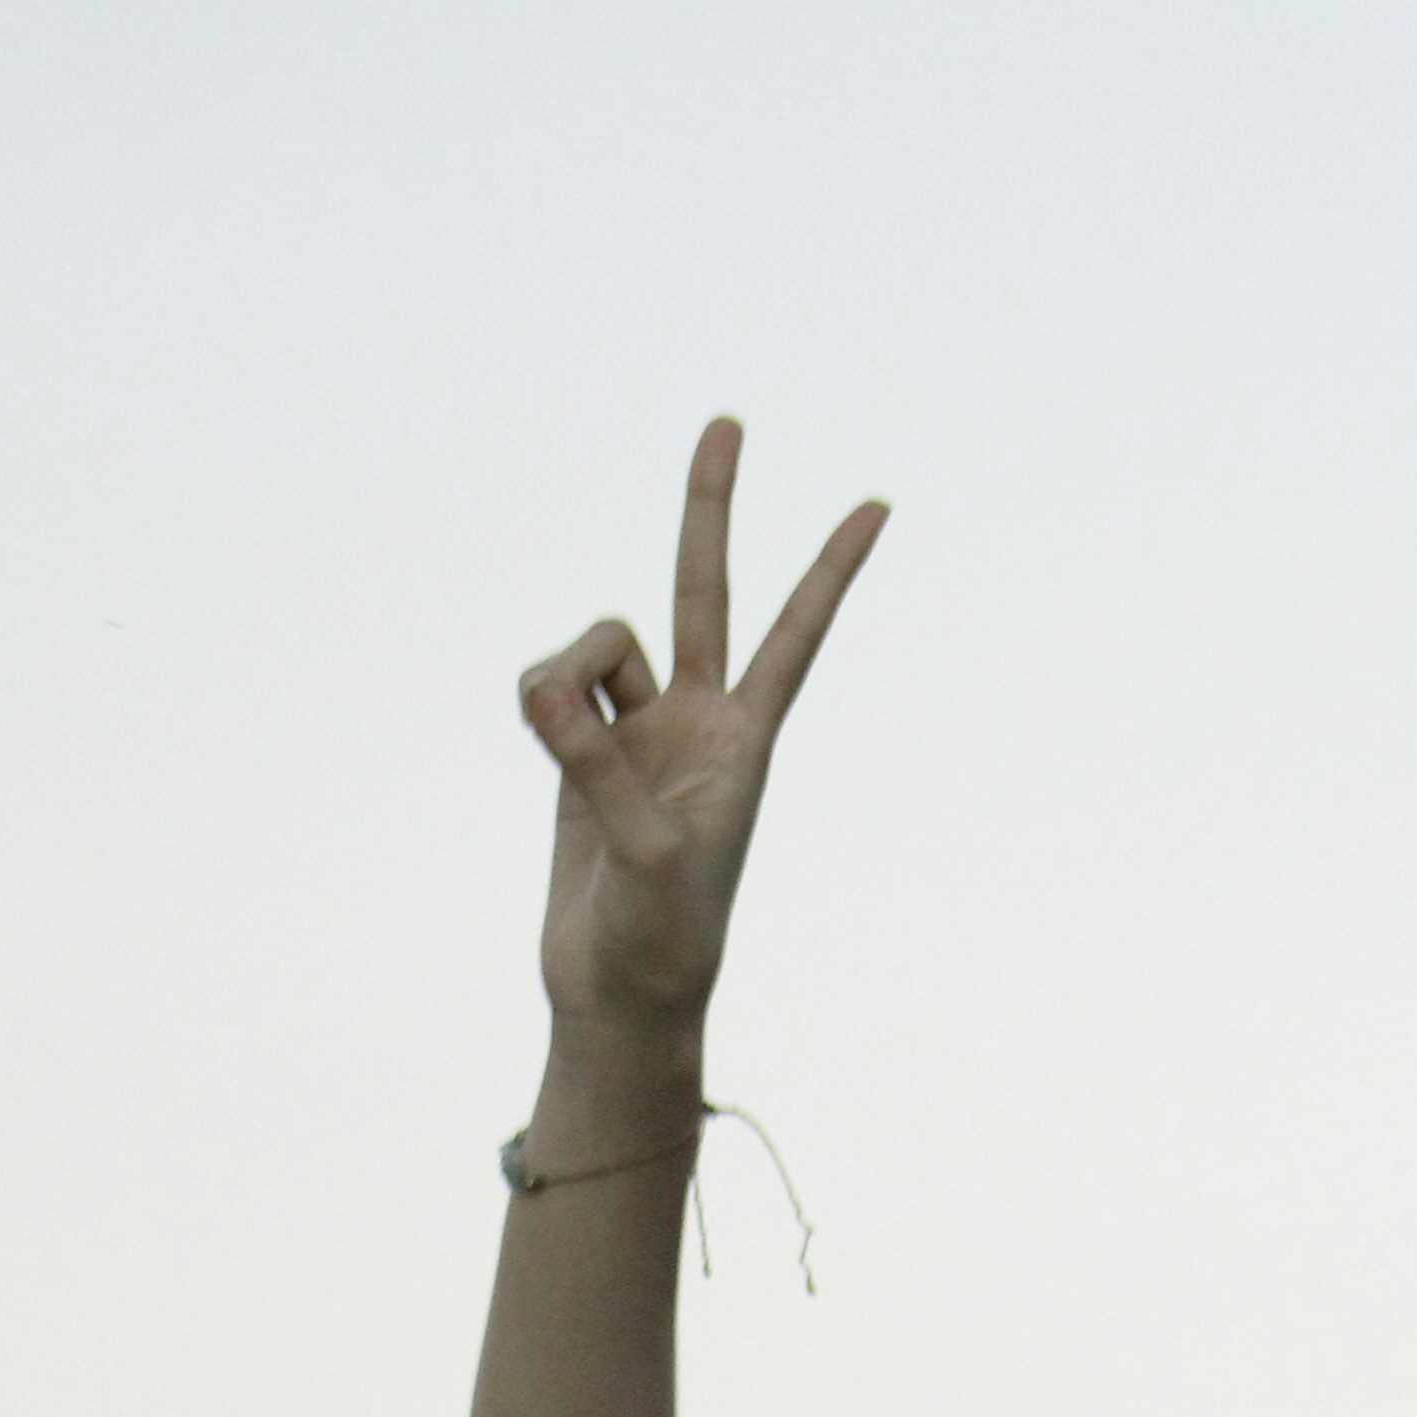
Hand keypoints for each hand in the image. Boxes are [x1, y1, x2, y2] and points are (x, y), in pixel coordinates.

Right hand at [519, 416, 886, 1045]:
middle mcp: (696, 721)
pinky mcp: (579, 748)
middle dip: (710, 510)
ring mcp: (636, 729)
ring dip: (566, 671)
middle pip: (704, 591)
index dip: (832, 574)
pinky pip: (550, 684)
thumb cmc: (660, 941)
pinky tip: (539, 735)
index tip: (879, 507)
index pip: (796, 639)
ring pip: (597, 643)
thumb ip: (598, 767)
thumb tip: (546, 690)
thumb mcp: (643, 858)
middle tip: (729, 421)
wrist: (617, 994)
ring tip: (552, 730)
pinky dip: (537, 699)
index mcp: (743, 744)